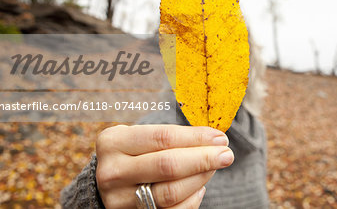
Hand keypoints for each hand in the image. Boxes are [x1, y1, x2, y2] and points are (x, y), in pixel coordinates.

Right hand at [96, 124, 233, 207]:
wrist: (110, 180)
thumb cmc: (133, 152)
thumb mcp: (141, 137)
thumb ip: (171, 136)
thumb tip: (215, 140)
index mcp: (113, 143)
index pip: (163, 138)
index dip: (196, 137)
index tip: (219, 137)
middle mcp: (112, 172)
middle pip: (168, 166)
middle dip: (203, 159)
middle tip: (226, 154)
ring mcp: (119, 200)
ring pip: (170, 192)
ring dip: (200, 178)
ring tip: (213, 167)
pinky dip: (191, 199)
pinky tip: (199, 186)